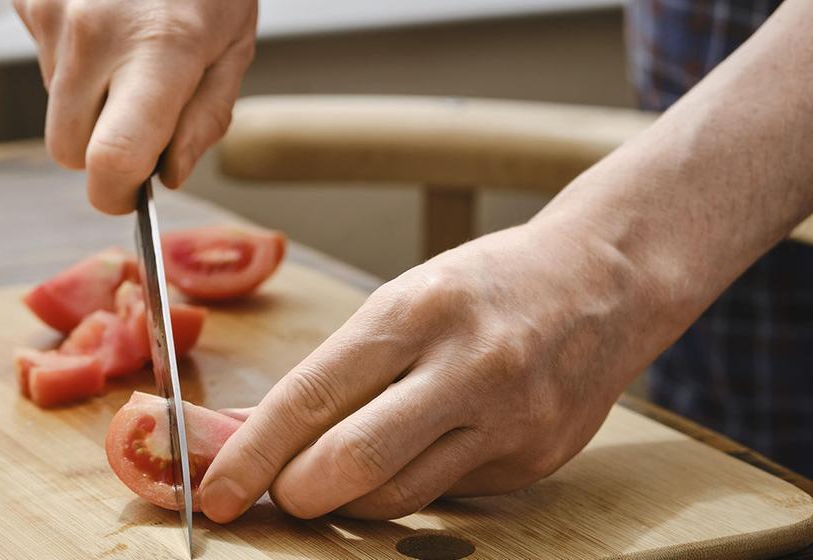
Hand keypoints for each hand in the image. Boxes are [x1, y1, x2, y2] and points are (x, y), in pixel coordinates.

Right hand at [12, 0, 256, 213]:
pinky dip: (71, 54)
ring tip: (128, 43)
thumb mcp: (233, 41)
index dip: (115, 195)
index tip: (127, 194)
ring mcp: (51, 12)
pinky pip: (43, 58)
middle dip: (99, 148)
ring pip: (54, 105)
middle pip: (67, 149)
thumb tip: (167, 174)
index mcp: (159, 50)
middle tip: (138, 111)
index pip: (110, 161)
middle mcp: (94, 33)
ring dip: (88, 95)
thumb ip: (204, 118)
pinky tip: (104, 18)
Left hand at [198, 219, 687, 520]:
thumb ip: (333, 373)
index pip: (312, 396)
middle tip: (275, 492)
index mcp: (417, 311)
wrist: (606, 280)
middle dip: (295, 491)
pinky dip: (407, 485)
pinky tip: (411, 453)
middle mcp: (467, 367)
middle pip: (352, 462)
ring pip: (395, 496)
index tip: (214, 488)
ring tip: (332, 475)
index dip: (252, 453)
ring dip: (345, 498)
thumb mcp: (401, 302)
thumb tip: (251, 429)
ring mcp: (509, 420)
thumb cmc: (486, 286)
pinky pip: (443, 495)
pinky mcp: (535, 461)